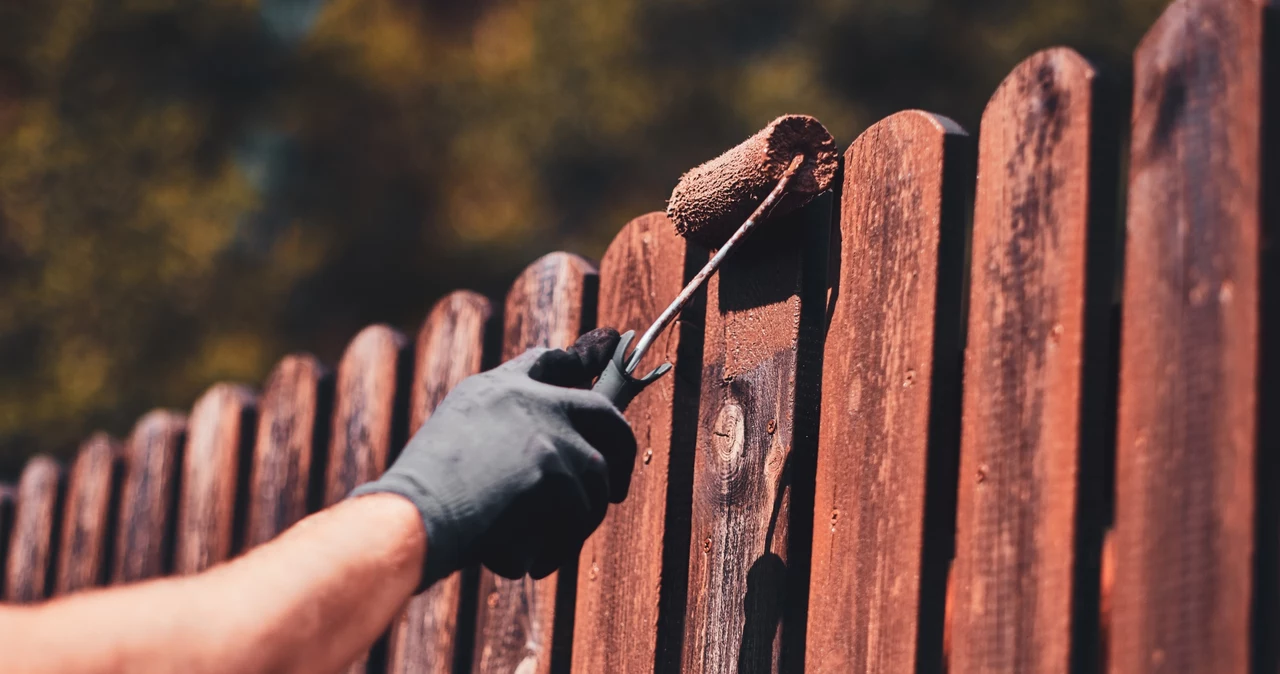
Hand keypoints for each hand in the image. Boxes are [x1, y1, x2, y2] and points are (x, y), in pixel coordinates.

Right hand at [351, 328, 636, 586]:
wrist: (411, 517)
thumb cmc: (418, 502)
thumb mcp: (453, 445)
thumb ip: (495, 436)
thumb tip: (541, 462)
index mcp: (494, 390)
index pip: (546, 363)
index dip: (577, 366)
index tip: (603, 359)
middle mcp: (526, 398)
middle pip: (601, 411)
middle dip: (622, 449)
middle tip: (617, 487)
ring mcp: (544, 429)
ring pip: (596, 475)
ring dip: (582, 517)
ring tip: (553, 547)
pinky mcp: (553, 467)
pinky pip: (580, 514)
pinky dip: (563, 546)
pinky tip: (537, 562)